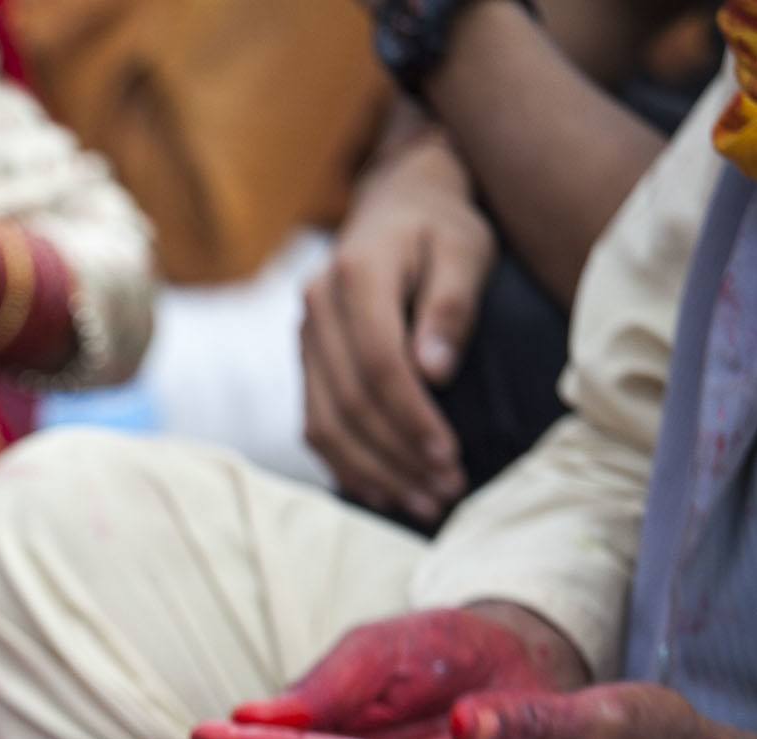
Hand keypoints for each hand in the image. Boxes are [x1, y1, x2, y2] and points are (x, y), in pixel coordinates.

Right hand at [303, 127, 493, 523]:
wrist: (397, 205)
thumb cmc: (442, 228)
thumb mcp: (464, 249)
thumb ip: (451, 306)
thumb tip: (434, 372)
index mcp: (354, 275)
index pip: (378, 364)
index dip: (412, 417)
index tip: (450, 456)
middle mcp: (316, 309)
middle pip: (348, 403)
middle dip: (397, 456)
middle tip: (446, 493)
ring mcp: (304, 338)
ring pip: (324, 423)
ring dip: (372, 471)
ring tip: (422, 502)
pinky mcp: (306, 361)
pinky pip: (315, 424)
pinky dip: (346, 464)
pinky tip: (383, 489)